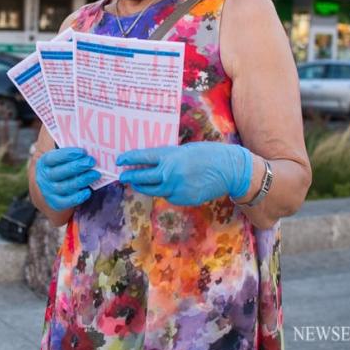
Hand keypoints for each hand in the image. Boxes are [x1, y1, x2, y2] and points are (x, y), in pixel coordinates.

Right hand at [35, 147, 99, 211]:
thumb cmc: (59, 167)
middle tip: (91, 161)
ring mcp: (49, 191)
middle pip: (61, 172)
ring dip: (82, 180)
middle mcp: (44, 177)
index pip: (54, 158)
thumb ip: (67, 146)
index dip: (67, 154)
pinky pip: (67, 202)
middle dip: (78, 166)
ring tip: (95, 174)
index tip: (83, 151)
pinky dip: (78, 197)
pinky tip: (88, 191)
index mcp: (44, 163)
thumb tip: (78, 134)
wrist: (49, 188)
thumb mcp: (58, 157)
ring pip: (66, 186)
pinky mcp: (56, 203)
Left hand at [117, 142, 253, 205]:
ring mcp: (176, 188)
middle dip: (130, 177)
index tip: (119, 160)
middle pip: (142, 178)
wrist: (230, 170)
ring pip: (152, 190)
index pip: (142, 158)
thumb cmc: (208, 154)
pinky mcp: (183, 199)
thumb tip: (152, 163)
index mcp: (170, 157)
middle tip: (122, 176)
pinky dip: (163, 191)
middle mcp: (170, 174)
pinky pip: (167, 196)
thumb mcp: (184, 150)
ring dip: (142, 186)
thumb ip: (168, 157)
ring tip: (136, 183)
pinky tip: (164, 187)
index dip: (129, 159)